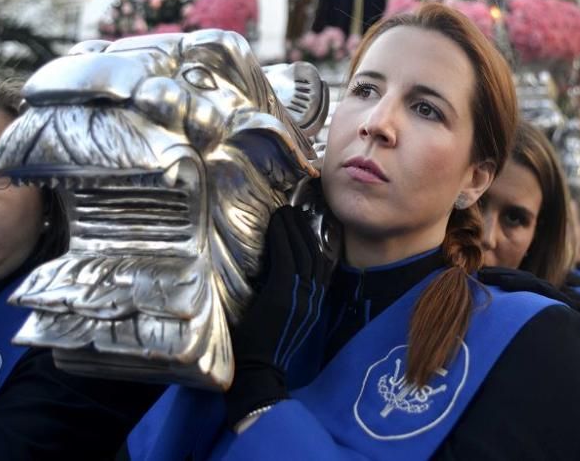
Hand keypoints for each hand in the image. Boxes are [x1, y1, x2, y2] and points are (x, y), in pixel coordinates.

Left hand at [224, 206, 332, 427]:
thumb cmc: (264, 346)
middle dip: (303, 228)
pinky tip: (275, 224)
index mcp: (315, 303)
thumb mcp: (285, 317)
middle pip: (313, 253)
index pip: (320, 264)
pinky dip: (281, 239)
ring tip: (284, 211)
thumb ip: (289, 295)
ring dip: (292, 228)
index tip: (304, 222)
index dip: (313, 240)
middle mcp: (313, 297)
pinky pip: (285, 259)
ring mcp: (301, 296)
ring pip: (302, 252)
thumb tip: (280, 270)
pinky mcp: (283, 295)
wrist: (259, 371)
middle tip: (293, 208)